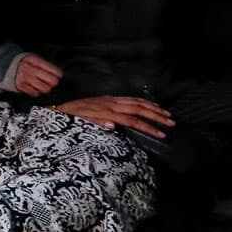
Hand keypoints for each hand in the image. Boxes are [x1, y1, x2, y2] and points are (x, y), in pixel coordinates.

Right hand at [13, 54, 63, 96]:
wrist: (6, 66)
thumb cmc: (25, 63)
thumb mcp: (34, 59)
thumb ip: (45, 65)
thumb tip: (58, 74)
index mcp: (33, 59)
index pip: (51, 68)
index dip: (58, 73)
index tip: (59, 75)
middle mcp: (28, 68)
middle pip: (50, 80)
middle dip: (54, 82)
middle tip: (53, 82)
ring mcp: (24, 78)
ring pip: (44, 88)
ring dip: (46, 88)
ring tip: (44, 85)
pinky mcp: (20, 86)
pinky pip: (35, 93)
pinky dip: (37, 92)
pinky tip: (36, 88)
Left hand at [57, 96, 176, 137]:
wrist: (60, 108)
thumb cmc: (71, 118)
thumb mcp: (80, 123)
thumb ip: (96, 123)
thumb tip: (112, 126)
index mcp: (105, 111)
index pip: (132, 120)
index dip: (148, 127)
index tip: (161, 134)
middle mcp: (110, 104)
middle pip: (138, 108)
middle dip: (156, 116)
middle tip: (171, 123)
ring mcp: (110, 99)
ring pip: (136, 101)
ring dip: (153, 107)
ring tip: (167, 114)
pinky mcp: (109, 98)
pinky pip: (129, 98)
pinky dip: (143, 101)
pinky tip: (150, 105)